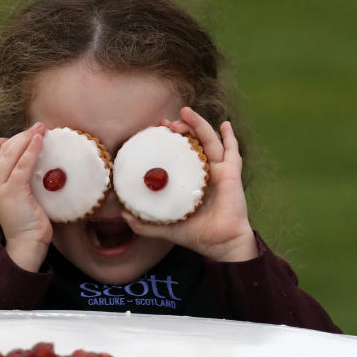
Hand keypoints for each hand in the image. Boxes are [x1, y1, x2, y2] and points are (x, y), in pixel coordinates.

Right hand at [0, 122, 50, 271]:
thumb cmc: (28, 221)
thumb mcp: (19, 196)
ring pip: (8, 153)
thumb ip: (20, 179)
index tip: (19, 143)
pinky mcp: (13, 191)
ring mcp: (0, 187)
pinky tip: (40, 142)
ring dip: (25, 138)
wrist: (27, 243)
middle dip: (18, 136)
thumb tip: (34, 160)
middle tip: (37, 128)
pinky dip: (31, 150)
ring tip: (40, 129)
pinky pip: (22, 164)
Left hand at [122, 107, 257, 261]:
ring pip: (210, 141)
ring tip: (186, 112)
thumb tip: (123, 215)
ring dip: (199, 125)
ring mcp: (220, 171)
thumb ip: (145, 224)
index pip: (179, 153)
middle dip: (181, 128)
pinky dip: (230, 137)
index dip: (169, 140)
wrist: (220, 244)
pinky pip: (233, 152)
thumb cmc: (197, 235)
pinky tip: (225, 125)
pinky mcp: (232, 174)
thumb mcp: (166, 228)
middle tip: (166, 122)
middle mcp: (205, 172)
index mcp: (191, 181)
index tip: (157, 130)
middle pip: (194, 142)